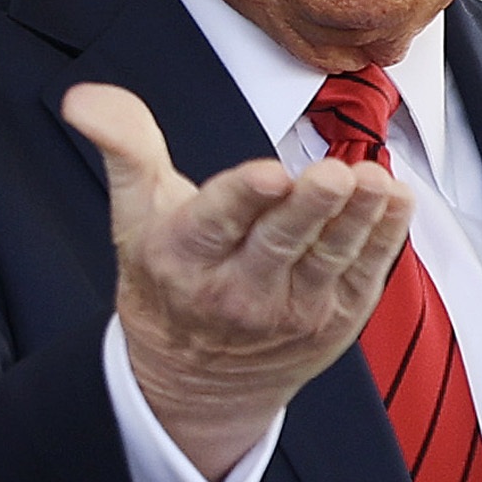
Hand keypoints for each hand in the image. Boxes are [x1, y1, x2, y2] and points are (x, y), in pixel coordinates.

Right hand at [63, 82, 414, 481]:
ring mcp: (292, 310)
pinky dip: (384, 238)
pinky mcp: (335, 319)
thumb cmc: (168, 282)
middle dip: (310, 207)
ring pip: (330, 257)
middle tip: (336, 175)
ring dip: (357, 219)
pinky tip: (396, 199)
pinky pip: (365, 274)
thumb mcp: (133, 216)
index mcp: (184, 257)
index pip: (215, 221)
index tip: (268, 172)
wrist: (199, 383)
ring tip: (375, 183)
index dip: (244, 197)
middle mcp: (238, 290)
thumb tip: (84, 98)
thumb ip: (123, 147)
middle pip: (281, 242)